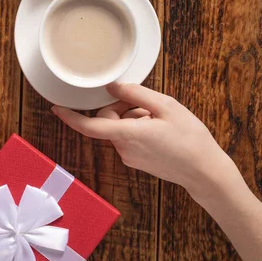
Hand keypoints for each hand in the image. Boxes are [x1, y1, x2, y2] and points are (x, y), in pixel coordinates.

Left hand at [52, 83, 239, 197]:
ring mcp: (129, 156)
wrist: (205, 172)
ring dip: (134, 118)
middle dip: (123, 107)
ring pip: (120, 127)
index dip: (70, 116)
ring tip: (160, 120)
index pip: (89, 125)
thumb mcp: (166, 107)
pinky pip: (129, 137)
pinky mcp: (136, 160)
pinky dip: (139, 128)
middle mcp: (123, 148)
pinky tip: (160, 130)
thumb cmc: (190, 139)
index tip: (56, 108)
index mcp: (127, 134)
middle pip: (108, 119)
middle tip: (149, 106)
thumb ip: (135, 94)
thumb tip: (112, 87)